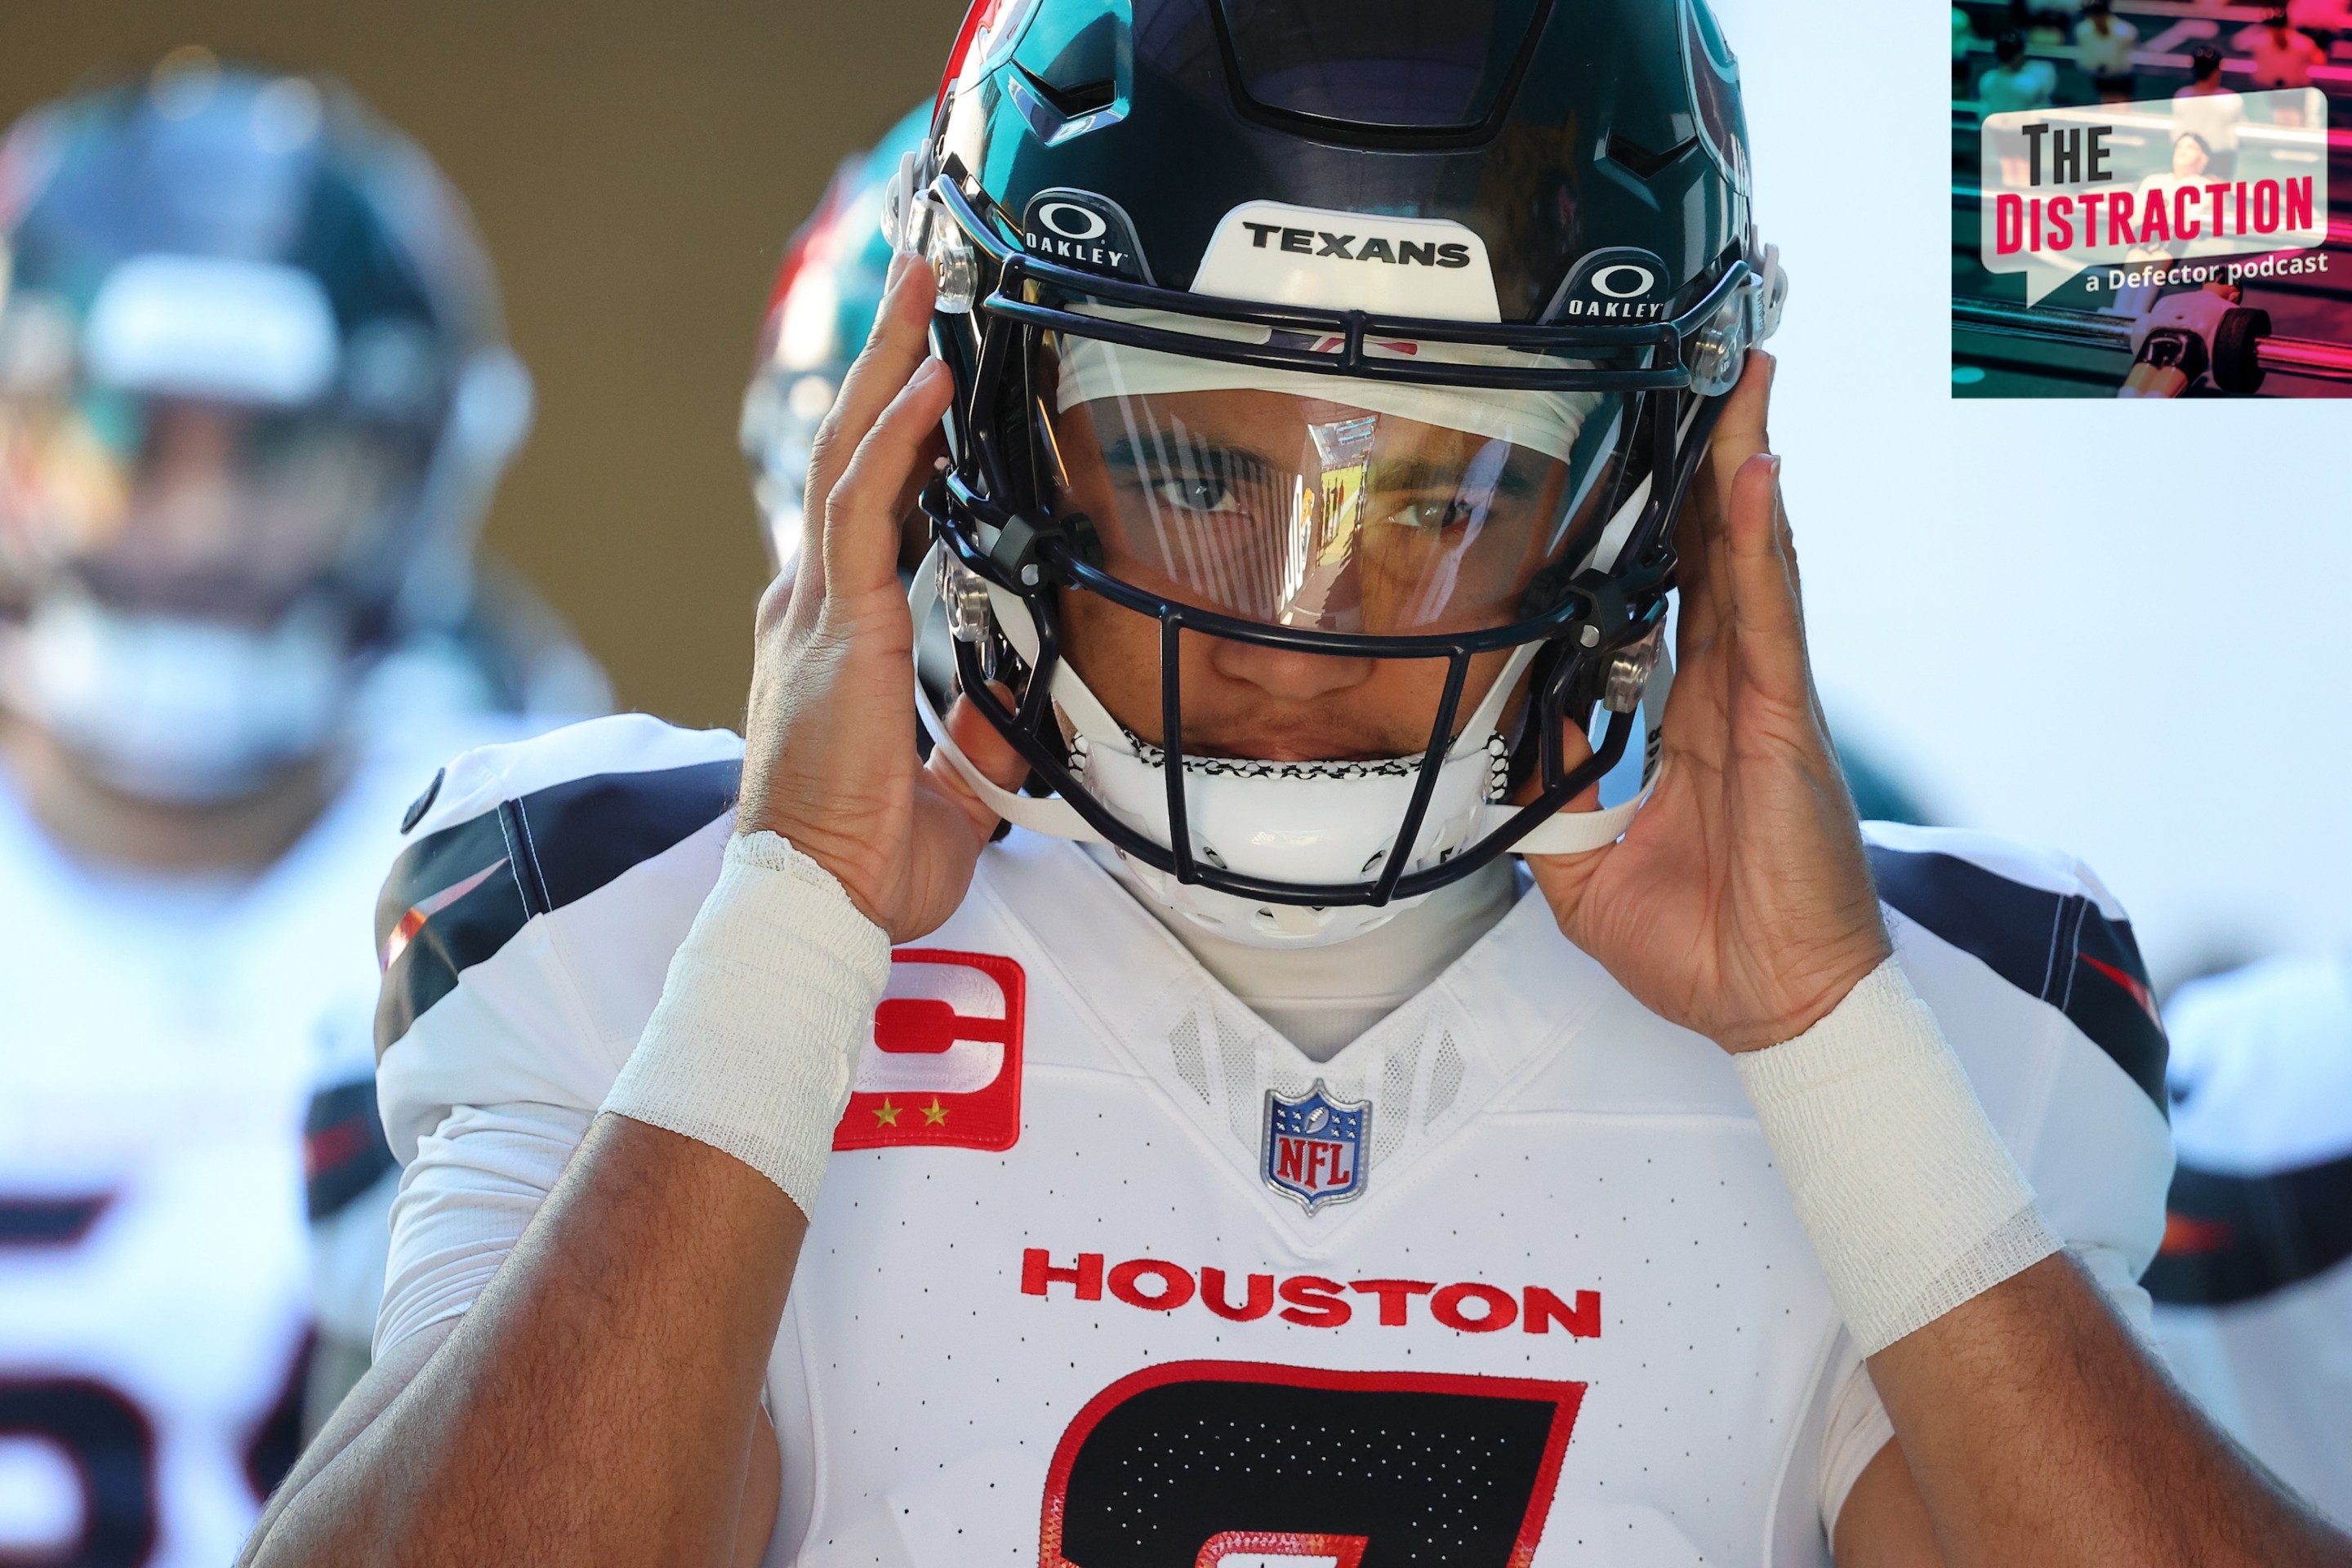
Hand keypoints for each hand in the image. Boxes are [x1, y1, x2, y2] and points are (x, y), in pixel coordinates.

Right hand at [734, 256, 1026, 940]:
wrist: (812, 903)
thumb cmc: (861, 862)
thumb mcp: (946, 790)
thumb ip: (977, 740)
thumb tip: (1017, 714)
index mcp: (830, 639)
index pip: (863, 512)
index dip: (897, 439)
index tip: (935, 381)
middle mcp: (809, 608)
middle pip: (844, 456)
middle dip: (884, 365)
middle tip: (919, 285)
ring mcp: (814, 609)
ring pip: (847, 457)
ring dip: (889, 368)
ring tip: (922, 288)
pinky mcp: (834, 623)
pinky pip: (863, 506)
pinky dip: (897, 437)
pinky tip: (930, 380)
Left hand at [1524, 352, 1890, 1052]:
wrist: (1770, 1007)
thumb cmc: (1702, 946)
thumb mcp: (1583, 864)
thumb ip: (1549, 789)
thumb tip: (1505, 732)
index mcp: (1690, 717)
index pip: (1672, 595)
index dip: (1661, 521)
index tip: (1640, 450)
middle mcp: (1734, 692)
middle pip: (1719, 550)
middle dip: (1711, 457)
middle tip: (1706, 368)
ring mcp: (1766, 701)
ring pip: (1752, 558)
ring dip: (1742, 464)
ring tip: (1740, 379)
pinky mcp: (1786, 724)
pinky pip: (1770, 618)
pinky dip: (1759, 544)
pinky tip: (1752, 476)